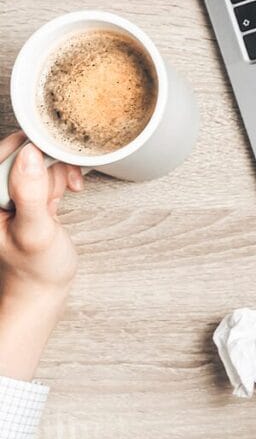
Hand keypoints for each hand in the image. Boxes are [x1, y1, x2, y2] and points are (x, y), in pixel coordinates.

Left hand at [0, 135, 82, 379]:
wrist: (42, 287)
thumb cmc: (36, 269)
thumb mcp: (35, 232)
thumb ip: (30, 194)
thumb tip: (29, 155)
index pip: (6, 151)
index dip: (34, 152)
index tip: (55, 165)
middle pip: (24, 151)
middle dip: (49, 166)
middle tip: (58, 191)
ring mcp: (10, 190)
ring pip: (39, 159)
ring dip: (58, 173)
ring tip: (60, 197)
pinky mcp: (25, 192)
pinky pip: (45, 170)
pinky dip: (61, 178)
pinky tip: (66, 192)